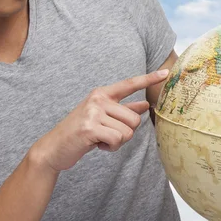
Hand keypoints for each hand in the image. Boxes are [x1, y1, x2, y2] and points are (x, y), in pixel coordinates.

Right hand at [31, 69, 168, 172]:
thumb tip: (145, 104)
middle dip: (126, 132)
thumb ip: (123, 110)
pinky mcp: (90, 127)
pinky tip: (97, 145)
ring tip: (100, 139)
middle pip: (134, 118)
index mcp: (102, 94)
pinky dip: (110, 147)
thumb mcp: (102, 117)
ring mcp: (93, 112)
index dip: (149, 79)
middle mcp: (98, 99)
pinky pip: (117, 140)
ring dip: (117, 142)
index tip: (166, 72)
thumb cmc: (81, 132)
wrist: (54, 148)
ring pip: (127, 132)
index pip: (130, 84)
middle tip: (107, 135)